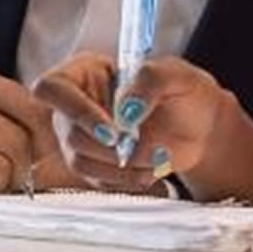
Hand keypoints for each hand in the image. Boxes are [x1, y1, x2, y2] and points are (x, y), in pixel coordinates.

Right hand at [34, 53, 237, 194]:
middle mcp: (76, 104)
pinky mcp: (94, 162)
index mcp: (87, 71)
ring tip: (157, 155)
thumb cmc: (186, 92)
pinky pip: (97, 180)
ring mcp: (81, 135)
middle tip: (143, 144)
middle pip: (69, 133)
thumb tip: (126, 110)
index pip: (52, 88)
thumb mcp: (177, 75)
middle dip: (111, 146)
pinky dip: (127, 179)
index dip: (75, 111)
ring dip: (121, 166)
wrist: (200, 127)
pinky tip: (151, 168)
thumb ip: (151, 81)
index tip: (113, 129)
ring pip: (80, 161)